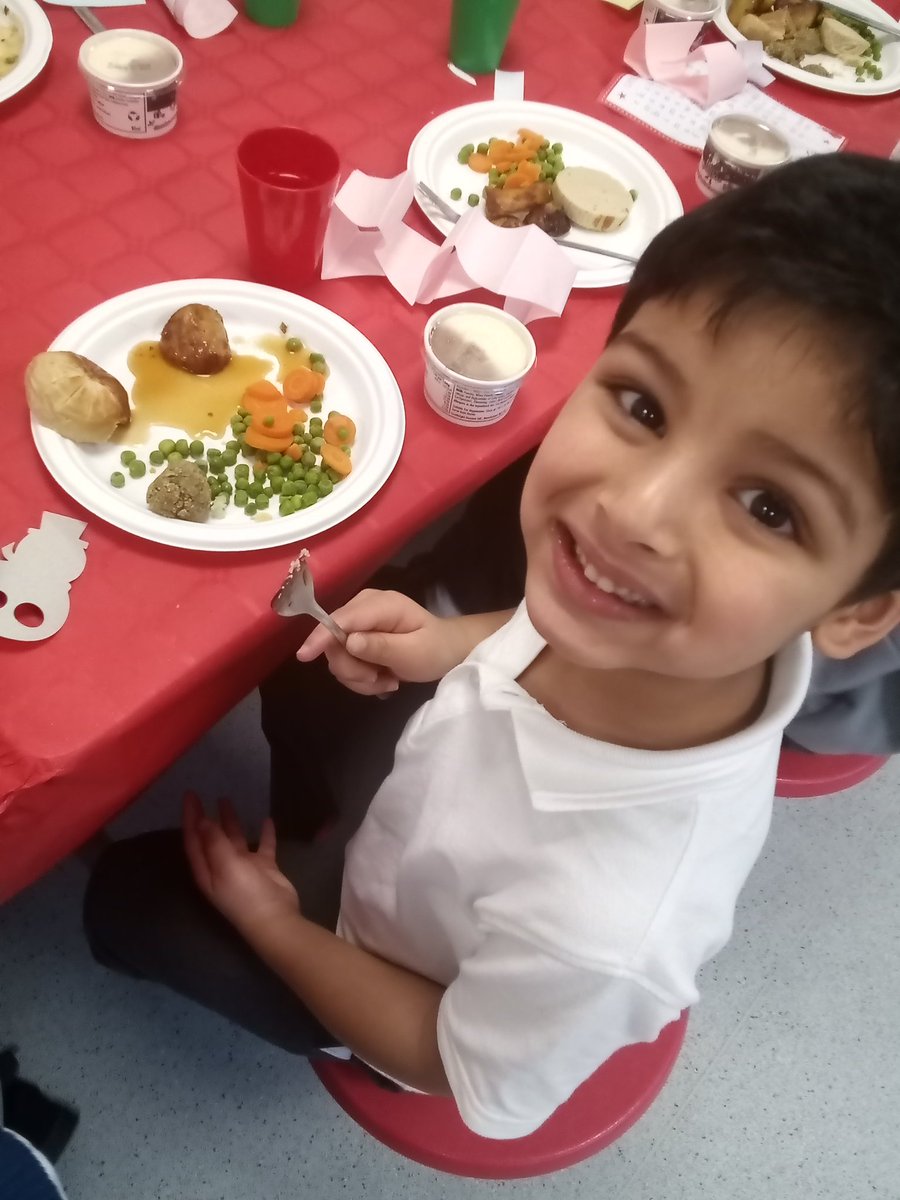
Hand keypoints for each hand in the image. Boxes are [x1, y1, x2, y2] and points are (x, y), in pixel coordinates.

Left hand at [182, 793, 299, 941]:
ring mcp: (243, 868)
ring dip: (230, 821)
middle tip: (203, 795)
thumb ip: (214, 842)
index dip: (190, 818)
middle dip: (205, 817)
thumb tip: (201, 821)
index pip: (194, 839)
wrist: (275, 918)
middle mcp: (221, 867)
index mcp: (207, 870)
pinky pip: (262, 846)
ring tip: (227, 800)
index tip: (190, 795)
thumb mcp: (226, 866)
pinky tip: (267, 820)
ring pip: (234, 839)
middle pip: (210, 838)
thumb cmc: (245, 894)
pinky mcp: (264, 868)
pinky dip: (264, 833)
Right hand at [296, 588, 456, 695]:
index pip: (341, 619)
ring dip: (359, 677)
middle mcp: (363, 608)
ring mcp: (358, 623)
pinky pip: (345, 662)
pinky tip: (383, 678)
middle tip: (379, 680)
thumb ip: (381, 646)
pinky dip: (361, 677)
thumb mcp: (413, 652)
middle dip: (353, 668)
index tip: (304, 656)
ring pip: (338, 657)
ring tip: (386, 681)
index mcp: (380, 604)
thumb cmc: (434, 650)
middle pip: (334, 641)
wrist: (447, 652)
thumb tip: (349, 642)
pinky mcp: (356, 638)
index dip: (322, 637)